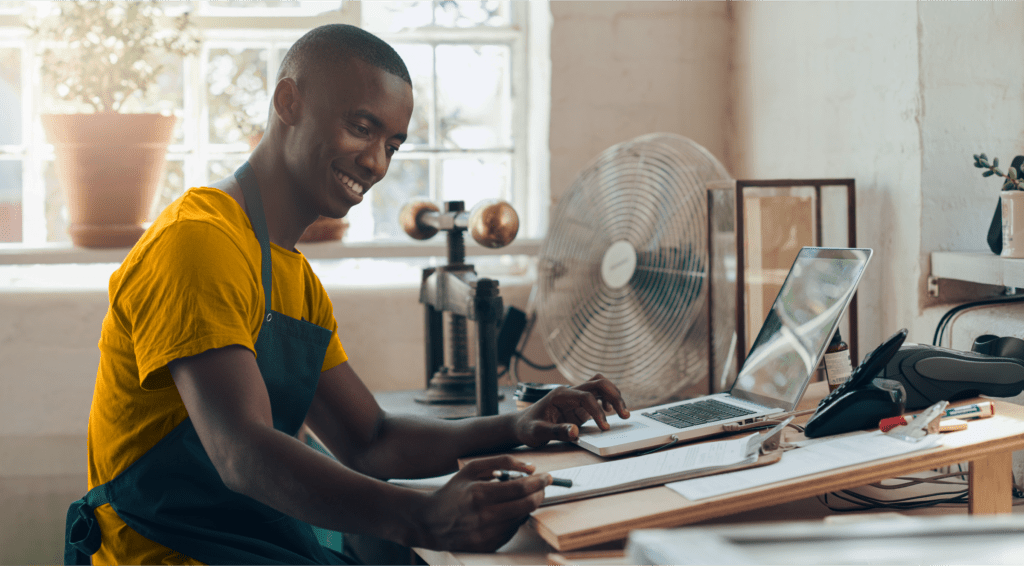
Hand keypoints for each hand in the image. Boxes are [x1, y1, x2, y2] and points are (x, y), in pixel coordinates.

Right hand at [413, 455, 549, 551]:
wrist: (430, 521)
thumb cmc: (453, 491)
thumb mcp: (472, 468)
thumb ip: (502, 462)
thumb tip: (531, 467)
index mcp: (480, 494)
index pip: (521, 487)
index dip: (538, 481)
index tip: (546, 477)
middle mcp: (484, 517)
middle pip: (527, 505)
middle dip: (539, 494)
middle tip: (541, 487)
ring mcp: (487, 534)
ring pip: (522, 518)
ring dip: (526, 506)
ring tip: (519, 497)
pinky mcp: (489, 546)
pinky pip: (512, 530)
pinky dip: (514, 519)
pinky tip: (506, 511)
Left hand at [513, 374, 629, 447]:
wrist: (521, 425)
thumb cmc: (527, 428)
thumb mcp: (538, 432)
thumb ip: (556, 431)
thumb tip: (575, 432)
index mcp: (560, 395)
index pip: (586, 396)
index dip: (598, 411)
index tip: (605, 427)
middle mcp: (569, 392)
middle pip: (598, 383)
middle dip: (614, 396)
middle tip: (624, 414)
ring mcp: (575, 397)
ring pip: (600, 386)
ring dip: (614, 395)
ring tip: (623, 413)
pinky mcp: (579, 405)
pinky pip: (598, 396)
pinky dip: (608, 401)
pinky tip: (610, 413)